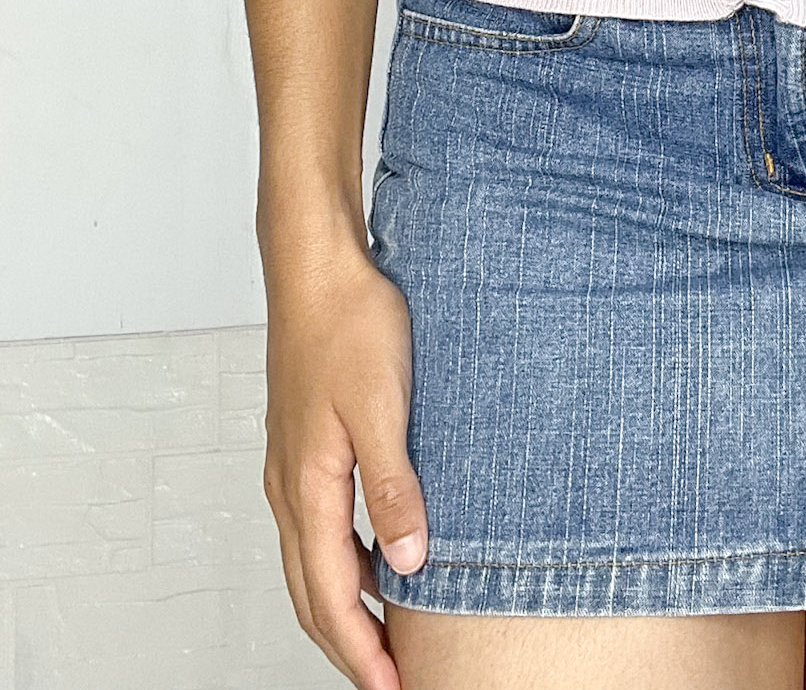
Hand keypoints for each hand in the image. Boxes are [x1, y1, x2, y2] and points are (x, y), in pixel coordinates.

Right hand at [262, 244, 426, 689]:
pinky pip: (319, 524)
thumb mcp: (385, 407)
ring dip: (345, 606)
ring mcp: (292, 466)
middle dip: (348, 646)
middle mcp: (289, 486)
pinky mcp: (304, 444)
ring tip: (387, 636)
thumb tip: (408, 563)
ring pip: (313, 561)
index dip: (361, 652)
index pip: (330, 597)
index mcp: (306, 486)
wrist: (317, 266)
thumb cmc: (351, 324)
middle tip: (391, 682)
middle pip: (312, 593)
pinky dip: (344, 559)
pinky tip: (380, 556)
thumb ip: (394, 487)